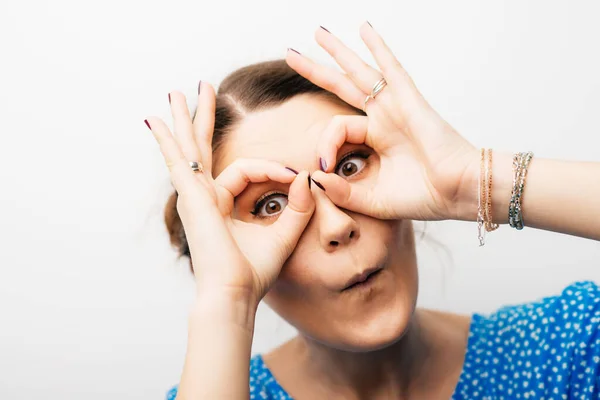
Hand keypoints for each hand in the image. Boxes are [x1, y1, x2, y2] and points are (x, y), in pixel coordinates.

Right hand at [145, 87, 314, 302]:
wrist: (233, 293)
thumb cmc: (253, 273)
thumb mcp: (284, 235)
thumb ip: (299, 206)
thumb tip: (306, 176)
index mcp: (222, 205)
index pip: (247, 171)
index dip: (273, 169)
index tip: (298, 177)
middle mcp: (204, 197)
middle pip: (203, 147)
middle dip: (203, 118)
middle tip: (203, 88)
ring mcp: (194, 195)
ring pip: (189, 147)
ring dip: (185, 119)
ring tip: (178, 93)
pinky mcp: (191, 196)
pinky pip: (179, 161)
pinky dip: (167, 140)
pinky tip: (156, 121)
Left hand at [286, 22, 478, 220]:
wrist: (459, 193)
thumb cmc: (424, 198)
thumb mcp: (373, 200)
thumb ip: (343, 192)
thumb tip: (315, 177)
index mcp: (375, 140)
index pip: (336, 129)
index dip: (322, 146)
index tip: (324, 168)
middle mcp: (382, 119)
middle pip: (342, 87)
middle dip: (316, 71)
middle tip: (292, 54)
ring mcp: (395, 107)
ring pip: (360, 73)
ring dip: (338, 52)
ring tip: (317, 33)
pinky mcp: (409, 101)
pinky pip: (391, 69)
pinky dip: (378, 48)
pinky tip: (364, 29)